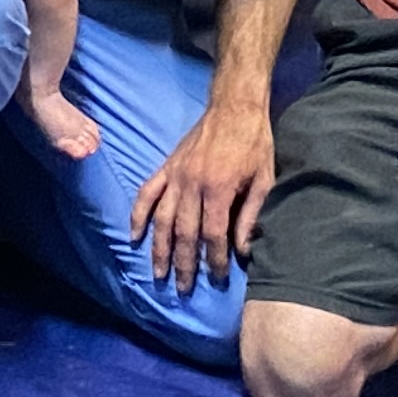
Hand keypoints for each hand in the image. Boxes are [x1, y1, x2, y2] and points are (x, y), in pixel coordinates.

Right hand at [129, 100, 274, 294]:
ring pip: (162, 219)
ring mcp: (175, 175)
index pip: (213, 235)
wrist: (235, 107)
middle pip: (185, 233)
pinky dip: (138, 216)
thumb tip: (242, 250)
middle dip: (185, 264)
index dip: (215, 260)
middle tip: (184, 290)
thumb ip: (251, 216)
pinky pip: (147, 193)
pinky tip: (134, 236)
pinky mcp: (167, 166)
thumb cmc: (255, 143)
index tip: (218, 279)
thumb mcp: (263, 180)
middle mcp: (192, 184)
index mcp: (219, 189)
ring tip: (159, 274)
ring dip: (159, 248)